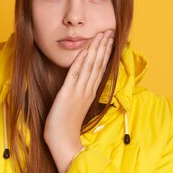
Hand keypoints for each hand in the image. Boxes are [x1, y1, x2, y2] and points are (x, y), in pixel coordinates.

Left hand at [44, 29, 114, 172]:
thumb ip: (80, 96)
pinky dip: (81, 61)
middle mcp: (87, 90)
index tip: (109, 40)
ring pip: (90, 66)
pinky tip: (85, 50)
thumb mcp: (76, 108)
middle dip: (104, 46)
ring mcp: (79, 91)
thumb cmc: (66, 128)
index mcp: (89, 93)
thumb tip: (82, 90)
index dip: (105, 53)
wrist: (63, 141)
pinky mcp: (68, 93)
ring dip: (96, 49)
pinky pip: (76, 73)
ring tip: (102, 35)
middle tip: (110, 31)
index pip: (100, 68)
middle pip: (99, 64)